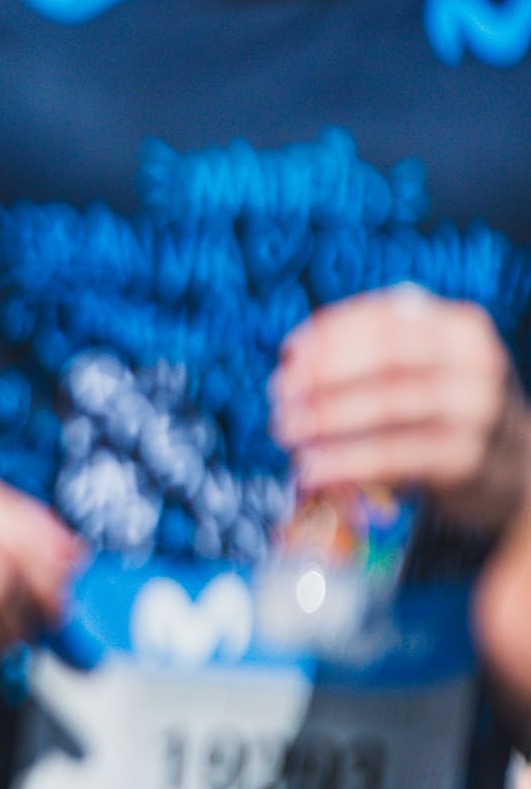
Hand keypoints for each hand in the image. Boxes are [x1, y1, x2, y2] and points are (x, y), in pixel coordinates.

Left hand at [274, 287, 529, 529]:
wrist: (513, 467)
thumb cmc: (447, 407)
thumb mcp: (427, 365)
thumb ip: (373, 350)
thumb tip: (293, 358)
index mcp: (461, 328)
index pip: (385, 319)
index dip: (329, 335)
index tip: (287, 355)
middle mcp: (477, 364)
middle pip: (385, 359)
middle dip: (323, 376)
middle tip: (280, 397)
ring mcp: (479, 412)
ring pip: (388, 407)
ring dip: (325, 420)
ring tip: (286, 431)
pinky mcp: (468, 460)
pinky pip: (396, 456)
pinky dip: (346, 461)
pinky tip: (311, 469)